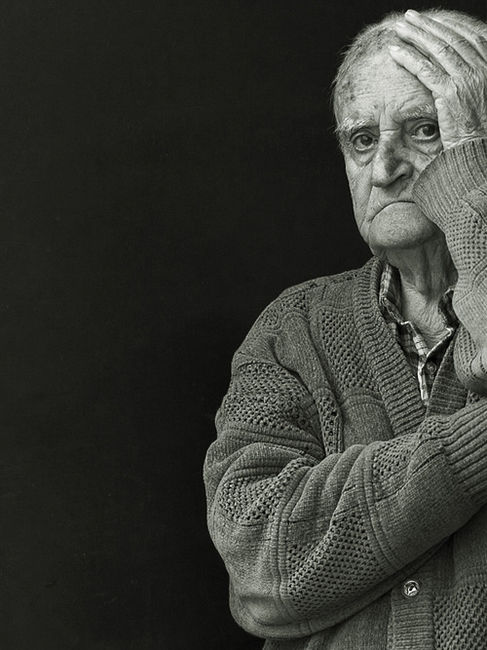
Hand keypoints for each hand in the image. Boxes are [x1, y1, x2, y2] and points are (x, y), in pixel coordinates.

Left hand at [390, 10, 486, 149]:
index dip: (446, 26)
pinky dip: (408, 58)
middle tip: (409, 18)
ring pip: (437, 50)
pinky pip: (425, 70)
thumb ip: (472, 79)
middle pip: (450, 39)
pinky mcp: (450, 93)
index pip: (467, 37)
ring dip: (415, 36)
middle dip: (427, 26)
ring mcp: (466, 80)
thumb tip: (457, 68)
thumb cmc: (477, 129)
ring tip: (399, 28)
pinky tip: (394, 52)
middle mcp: (480, 69)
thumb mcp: (480, 97)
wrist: (476, 150)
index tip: (429, 21)